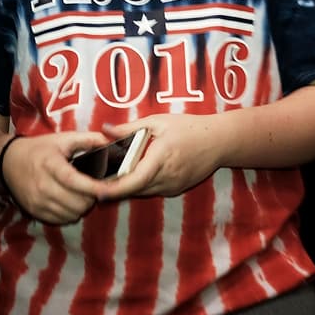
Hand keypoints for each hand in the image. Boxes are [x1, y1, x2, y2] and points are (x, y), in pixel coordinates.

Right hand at [0, 131, 111, 224]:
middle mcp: (42, 185)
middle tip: (94, 190)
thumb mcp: (62, 139)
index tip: (108, 190)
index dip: (93, 187)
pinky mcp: (35, 211)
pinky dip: (70, 214)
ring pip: (71, 214)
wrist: (9, 162)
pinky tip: (71, 203)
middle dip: (91, 198)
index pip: (73, 180)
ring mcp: (38, 201)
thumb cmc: (40, 149)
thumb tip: (109, 142)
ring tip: (83, 196)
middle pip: (76, 202)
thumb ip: (87, 139)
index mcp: (50, 164)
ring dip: (82, 207)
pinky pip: (61, 220)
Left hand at [94, 114, 226, 201]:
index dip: (115, 189)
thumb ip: (130, 128)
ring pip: (142, 191)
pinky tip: (133, 173)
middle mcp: (167, 176)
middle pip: (134, 189)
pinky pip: (152, 190)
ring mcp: (172, 186)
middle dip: (114, 187)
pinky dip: (140, 184)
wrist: (219, 142)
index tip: (98, 191)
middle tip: (94, 181)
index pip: (134, 180)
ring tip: (109, 176)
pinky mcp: (175, 190)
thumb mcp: (158, 122)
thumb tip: (105, 129)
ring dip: (127, 186)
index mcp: (161, 157)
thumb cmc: (190, 128)